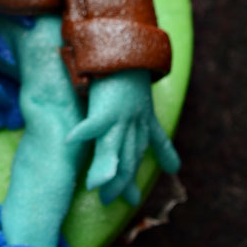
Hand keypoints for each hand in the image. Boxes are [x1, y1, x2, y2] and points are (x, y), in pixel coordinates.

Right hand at [66, 70, 179, 205]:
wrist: (128, 46)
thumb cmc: (132, 76)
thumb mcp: (146, 108)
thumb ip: (158, 139)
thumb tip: (174, 167)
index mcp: (141, 123)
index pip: (137, 156)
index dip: (131, 179)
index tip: (130, 200)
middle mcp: (134, 122)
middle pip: (126, 158)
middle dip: (120, 182)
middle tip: (108, 200)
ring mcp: (121, 114)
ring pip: (113, 147)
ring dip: (105, 168)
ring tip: (97, 187)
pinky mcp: (107, 102)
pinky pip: (95, 120)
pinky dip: (84, 130)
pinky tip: (72, 140)